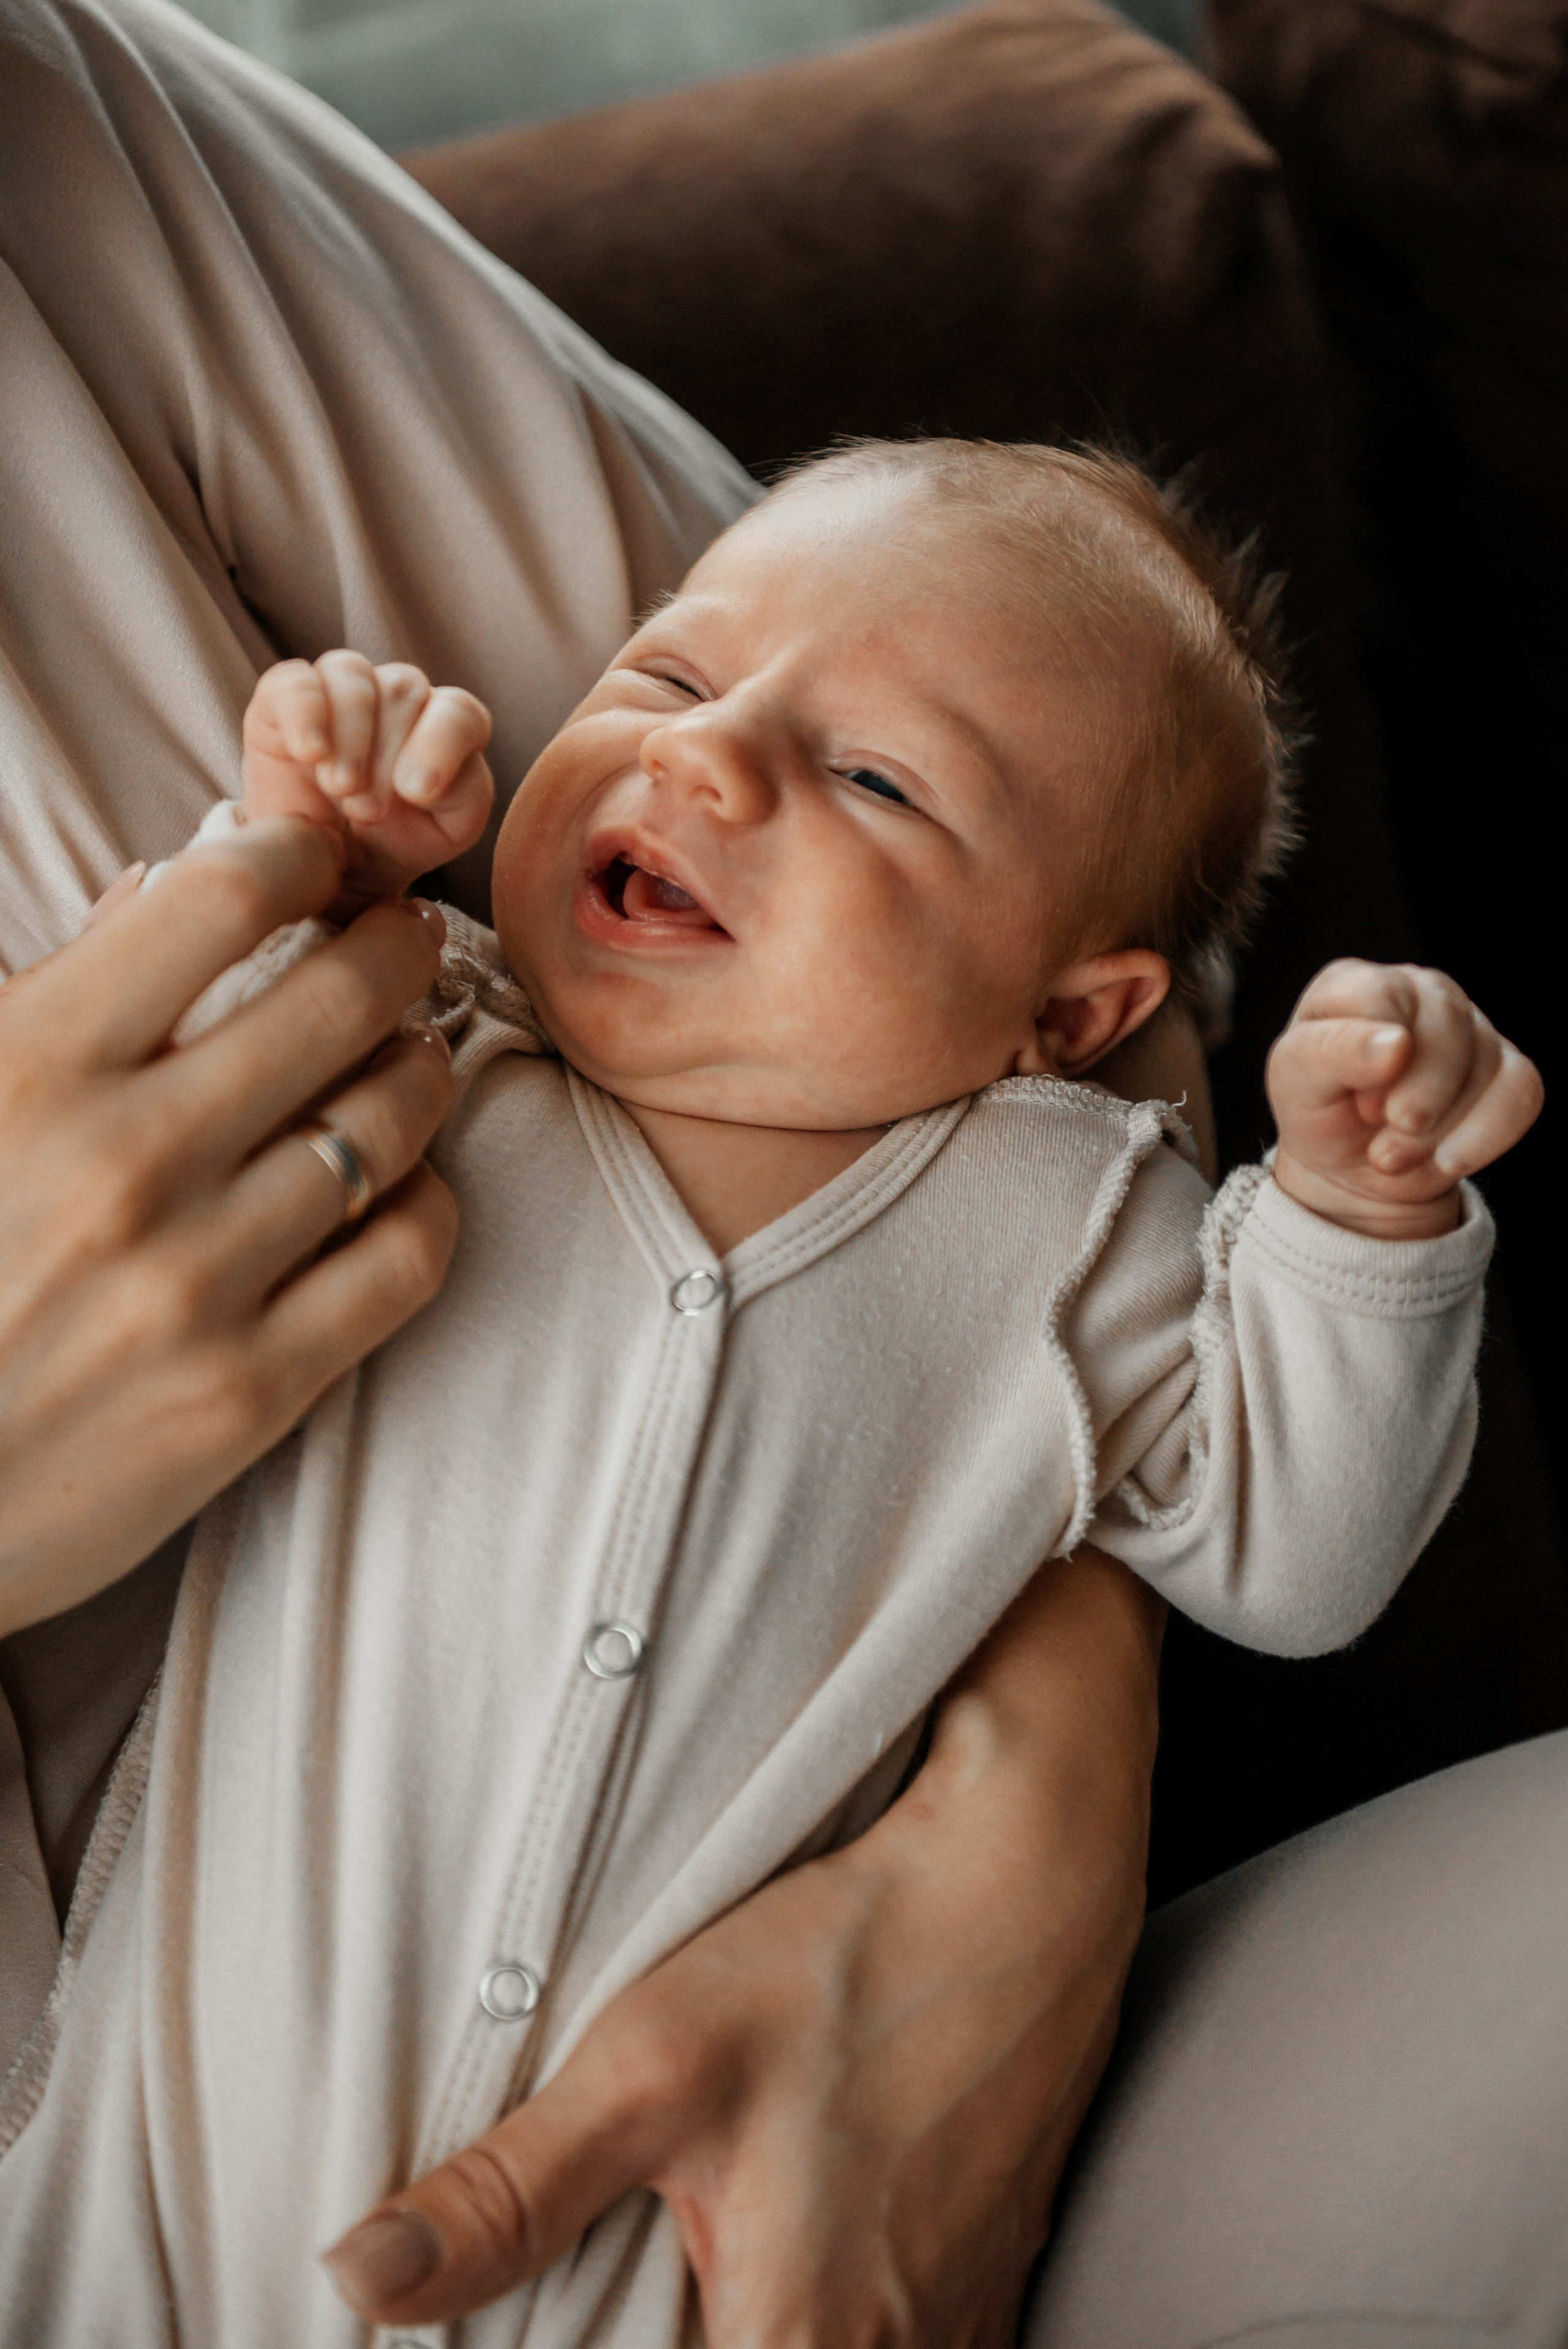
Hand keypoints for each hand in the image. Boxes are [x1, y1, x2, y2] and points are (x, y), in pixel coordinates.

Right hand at [0, 817, 458, 1635]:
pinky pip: (405, 1257)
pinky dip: (426, 1200)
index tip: (313, 860)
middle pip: (340, 997)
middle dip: (394, 946)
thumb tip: (167, 885)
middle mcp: (128, 1163)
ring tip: (407, 1055)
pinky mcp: (248, 1392)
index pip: (220, 897)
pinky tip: (402, 1183)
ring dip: (418, 1067)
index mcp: (33, 1065)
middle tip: (403, 938)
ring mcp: (196, 1281)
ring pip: (391, 1120)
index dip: (294, 854)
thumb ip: (48, 997)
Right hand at [242, 651, 493, 907]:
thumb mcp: (444, 832)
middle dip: (386, 757)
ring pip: (353, 675)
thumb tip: (426, 778)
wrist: (325, 862)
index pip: (459, 711)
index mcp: (447, 724)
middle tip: (367, 812)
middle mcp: (399, 695)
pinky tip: (310, 752)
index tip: (416, 793)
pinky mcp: (286, 695)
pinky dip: (304, 712)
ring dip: (350, 737)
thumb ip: (464, 798)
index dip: (439, 745)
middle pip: (405, 689)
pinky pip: (296, 680)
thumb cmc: (394, 841)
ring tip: (339, 789)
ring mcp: (342, 687)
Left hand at [323, 1549, 1161, 2345]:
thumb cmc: (849, 1959)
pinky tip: (789, 2219)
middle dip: (658, 2326)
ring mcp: (961, 2325)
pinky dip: (811, 2303)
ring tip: (695, 2244)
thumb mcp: (651, 2065)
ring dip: (733, 2311)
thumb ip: (508, 2196)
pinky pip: (888, 2334)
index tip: (567, 2314)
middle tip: (631, 2256)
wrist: (1027, 1878)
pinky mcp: (989, 2271)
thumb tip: (361, 2281)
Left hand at [1268, 959, 1542, 1238]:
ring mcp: (1470, 1026)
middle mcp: (1420, 992)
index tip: (1360, 1107)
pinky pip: (1522, 1091)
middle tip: (1384, 1148)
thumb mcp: (1296, 1087)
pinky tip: (1447, 1160)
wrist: (1355, 1171)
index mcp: (1357, 984)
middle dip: (1420, 1098)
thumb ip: (1330, 1053)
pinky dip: (1485, 1137)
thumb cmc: (1320, 1113)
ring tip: (1398, 1157)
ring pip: (1487, 1063)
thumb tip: (1398, 1042)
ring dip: (1443, 1129)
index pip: (1383, 995)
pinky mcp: (1506, 1066)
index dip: (1373, 1058)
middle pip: (1447, 1021)